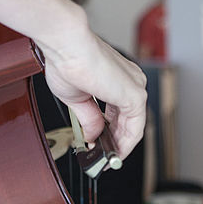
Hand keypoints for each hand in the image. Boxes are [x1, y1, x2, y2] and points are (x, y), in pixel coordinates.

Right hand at [37, 14, 146, 158]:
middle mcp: (130, 81)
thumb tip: (93, 135)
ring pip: (133, 126)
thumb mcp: (78, 98)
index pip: (120, 112)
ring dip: (120, 145)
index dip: (110, 132)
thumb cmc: (67, 60)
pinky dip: (125, 143)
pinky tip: (112, 152)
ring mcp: (134, 87)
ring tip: (106, 158)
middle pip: (129, 120)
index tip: (100, 146)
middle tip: (103, 157)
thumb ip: (90, 118)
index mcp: (117, 78)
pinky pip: (135, 128)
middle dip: (115, 141)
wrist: (67, 45)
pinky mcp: (135, 96)